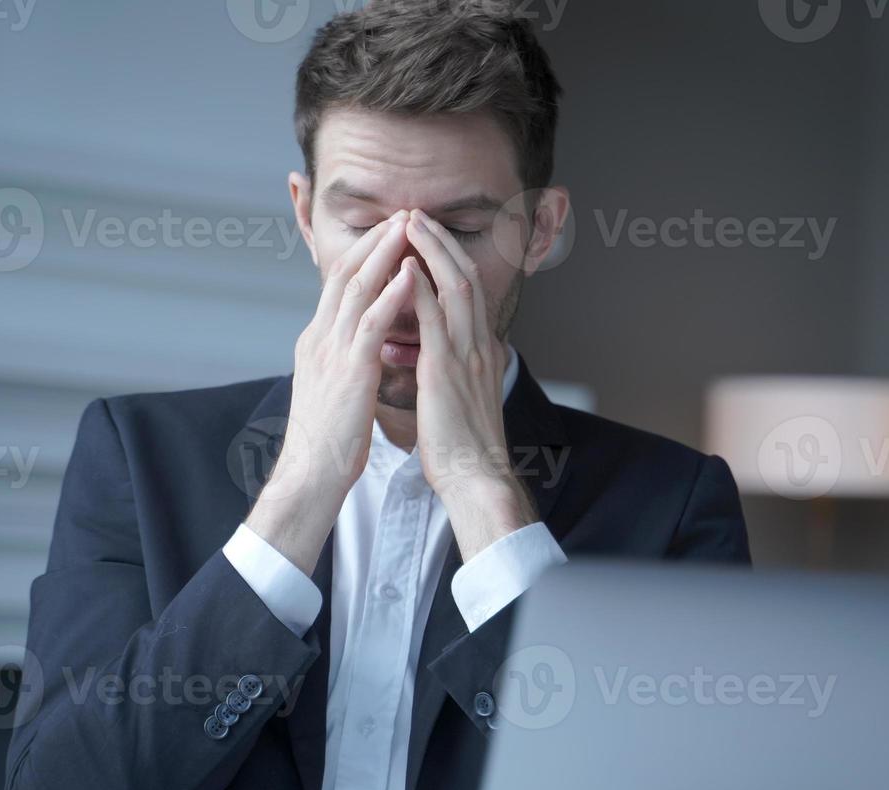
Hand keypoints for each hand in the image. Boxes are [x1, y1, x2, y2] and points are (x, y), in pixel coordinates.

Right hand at [245, 212, 415, 574]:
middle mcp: (320, 337)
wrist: (312, 473)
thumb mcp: (335, 386)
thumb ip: (345, 359)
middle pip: (346, 274)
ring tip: (407, 226)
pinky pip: (370, 324)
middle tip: (401, 213)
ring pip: (356, 289)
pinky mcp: (349, 371)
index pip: (340, 284)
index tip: (390, 230)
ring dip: (383, 254)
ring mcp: (332, 351)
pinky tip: (409, 275)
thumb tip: (360, 344)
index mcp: (318, 341)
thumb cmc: (329, 437)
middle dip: (374, 240)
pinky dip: (390, 295)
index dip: (365, 253)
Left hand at [403, 210, 538, 559]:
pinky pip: (435, 318)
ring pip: (455, 287)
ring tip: (410, 223)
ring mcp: (466, 355)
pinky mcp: (448, 370)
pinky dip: (421, 288)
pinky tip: (406, 267)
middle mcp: (479, 346)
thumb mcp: (463, 398)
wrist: (476, 477)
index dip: (449, 260)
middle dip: (441, 242)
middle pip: (466, 277)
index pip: (469, 293)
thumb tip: (444, 356)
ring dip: (432, 251)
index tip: (427, 237)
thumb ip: (457, 370)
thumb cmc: (463, 446)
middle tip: (418, 214)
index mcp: (482, 352)